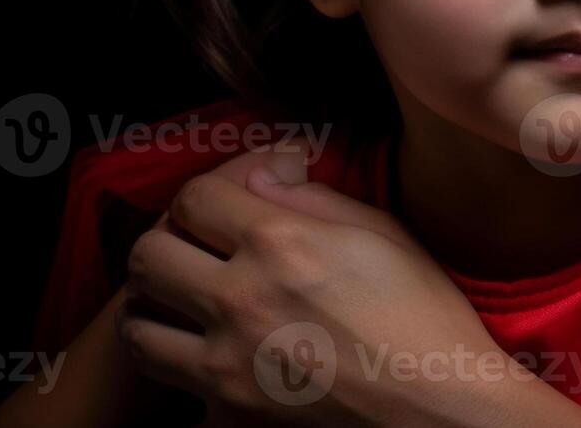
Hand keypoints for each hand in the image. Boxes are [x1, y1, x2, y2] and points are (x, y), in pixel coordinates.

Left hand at [116, 148, 506, 426]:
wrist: (443, 408)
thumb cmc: (425, 318)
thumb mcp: (382, 234)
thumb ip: (309, 198)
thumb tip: (260, 176)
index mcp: (281, 243)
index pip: (191, 197)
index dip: (204, 197)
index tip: (221, 209)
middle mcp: (241, 300)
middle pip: (147, 256)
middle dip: (166, 247)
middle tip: (193, 255)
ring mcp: (228, 366)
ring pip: (137, 329)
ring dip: (157, 312)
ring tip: (188, 310)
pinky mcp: (229, 417)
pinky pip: (175, 393)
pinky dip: (186, 379)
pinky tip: (216, 366)